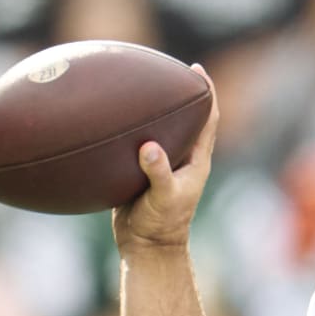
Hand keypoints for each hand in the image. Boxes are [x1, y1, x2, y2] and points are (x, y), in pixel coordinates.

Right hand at [111, 65, 219, 252]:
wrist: (145, 247)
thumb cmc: (162, 224)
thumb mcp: (163, 198)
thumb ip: (159, 172)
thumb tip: (149, 147)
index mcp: (195, 160)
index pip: (207, 119)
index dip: (206, 94)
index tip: (197, 70)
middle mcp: (180, 158)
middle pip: (184, 118)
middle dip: (177, 93)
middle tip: (161, 68)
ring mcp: (160, 164)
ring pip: (158, 130)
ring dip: (150, 110)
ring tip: (132, 85)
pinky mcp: (139, 172)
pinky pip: (134, 145)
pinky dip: (125, 131)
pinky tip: (107, 119)